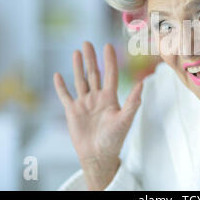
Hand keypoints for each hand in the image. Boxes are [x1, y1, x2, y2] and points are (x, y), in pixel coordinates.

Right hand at [53, 42, 142, 189]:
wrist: (98, 155)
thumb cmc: (114, 139)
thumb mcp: (124, 120)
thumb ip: (132, 102)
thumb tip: (142, 84)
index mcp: (110, 98)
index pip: (110, 74)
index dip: (109, 60)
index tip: (108, 45)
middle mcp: (97, 97)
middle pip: (93, 73)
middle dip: (91, 58)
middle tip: (87, 43)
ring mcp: (84, 103)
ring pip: (80, 80)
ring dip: (77, 67)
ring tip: (76, 52)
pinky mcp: (72, 111)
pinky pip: (65, 96)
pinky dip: (60, 86)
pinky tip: (57, 75)